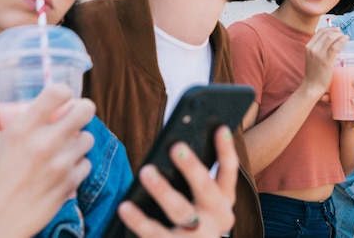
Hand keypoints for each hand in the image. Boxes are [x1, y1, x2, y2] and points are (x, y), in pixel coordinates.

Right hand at [0, 85, 94, 237]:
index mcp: (23, 129)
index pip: (59, 92)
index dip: (65, 92)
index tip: (63, 98)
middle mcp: (44, 143)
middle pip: (85, 110)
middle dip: (82, 110)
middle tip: (76, 116)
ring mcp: (60, 164)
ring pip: (89, 138)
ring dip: (80, 140)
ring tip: (66, 146)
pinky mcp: (70, 182)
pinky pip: (86, 163)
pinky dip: (78, 165)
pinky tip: (65, 168)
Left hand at [118, 125, 236, 236]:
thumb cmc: (194, 217)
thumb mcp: (204, 200)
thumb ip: (196, 177)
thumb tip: (177, 144)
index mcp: (223, 200)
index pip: (228, 171)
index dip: (226, 150)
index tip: (220, 127)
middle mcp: (215, 218)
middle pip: (205, 189)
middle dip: (192, 167)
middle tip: (176, 146)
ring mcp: (197, 236)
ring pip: (181, 211)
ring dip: (163, 190)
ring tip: (146, 171)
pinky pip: (155, 233)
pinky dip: (138, 220)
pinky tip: (124, 206)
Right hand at [301, 27, 348, 101]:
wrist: (312, 86)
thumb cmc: (314, 73)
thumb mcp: (312, 58)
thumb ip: (318, 50)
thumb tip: (330, 42)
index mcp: (308, 46)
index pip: (320, 31)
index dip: (330, 28)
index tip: (337, 30)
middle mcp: (312, 48)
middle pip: (326, 32)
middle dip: (336, 31)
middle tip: (342, 34)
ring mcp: (318, 54)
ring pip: (331, 37)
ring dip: (340, 35)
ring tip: (345, 37)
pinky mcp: (326, 60)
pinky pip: (335, 46)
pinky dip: (342, 41)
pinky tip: (346, 40)